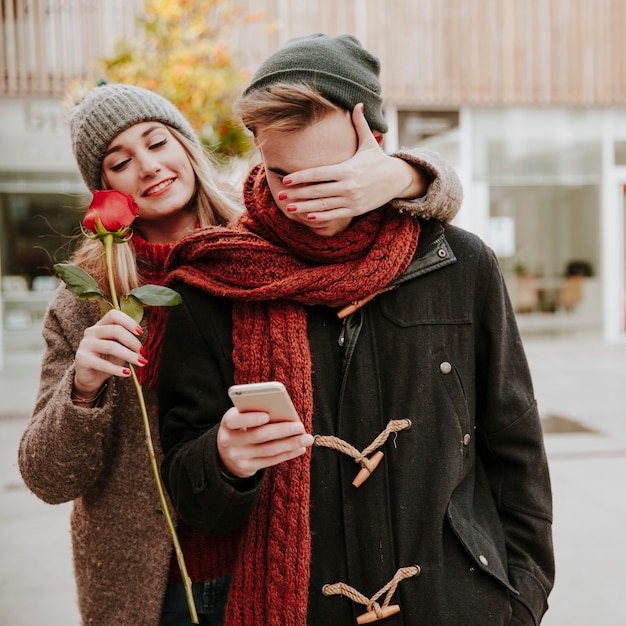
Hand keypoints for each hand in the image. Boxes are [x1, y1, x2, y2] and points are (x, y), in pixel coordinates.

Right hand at [73, 309, 146, 396]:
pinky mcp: (82, 359)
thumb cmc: (106, 359)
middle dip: (132, 341)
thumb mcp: (118, 347)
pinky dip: (117, 369)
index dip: (129, 321)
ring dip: (129, 355)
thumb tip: (143, 347)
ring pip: (111, 346)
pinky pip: (103, 364)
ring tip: (141, 362)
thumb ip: (127, 342)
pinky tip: (127, 373)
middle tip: (143, 352)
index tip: (141, 332)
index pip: (114, 315)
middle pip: (115, 330)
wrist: (90, 376)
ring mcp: (85, 344)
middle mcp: (91, 331)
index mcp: (101, 325)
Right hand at [217, 407, 313, 477]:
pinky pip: (271, 461)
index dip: (250, 418)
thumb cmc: (240, 427)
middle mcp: (230, 441)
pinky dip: (287, 454)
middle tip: (300, 426)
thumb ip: (255, 413)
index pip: (235, 420)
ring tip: (307, 438)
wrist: (225, 454)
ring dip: (290, 444)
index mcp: (227, 424)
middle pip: (259, 436)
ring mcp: (239, 457)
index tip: (267, 415)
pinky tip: (299, 448)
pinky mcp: (247, 468)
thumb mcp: (240, 417)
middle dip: (282, 430)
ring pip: (268, 450)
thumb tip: (283, 412)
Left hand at [279, 103, 426, 221]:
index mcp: (347, 169)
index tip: (286, 179)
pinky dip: (321, 216)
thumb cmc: (378, 160)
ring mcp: (352, 200)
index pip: (318, 173)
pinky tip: (307, 217)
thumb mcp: (369, 142)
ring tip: (289, 208)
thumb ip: (360, 124)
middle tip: (281, 195)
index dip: (301, 177)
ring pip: (323, 205)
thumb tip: (358, 104)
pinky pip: (335, 215)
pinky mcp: (355, 210)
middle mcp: (348, 185)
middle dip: (298, 194)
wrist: (397, 179)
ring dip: (304, 207)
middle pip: (317, 191)